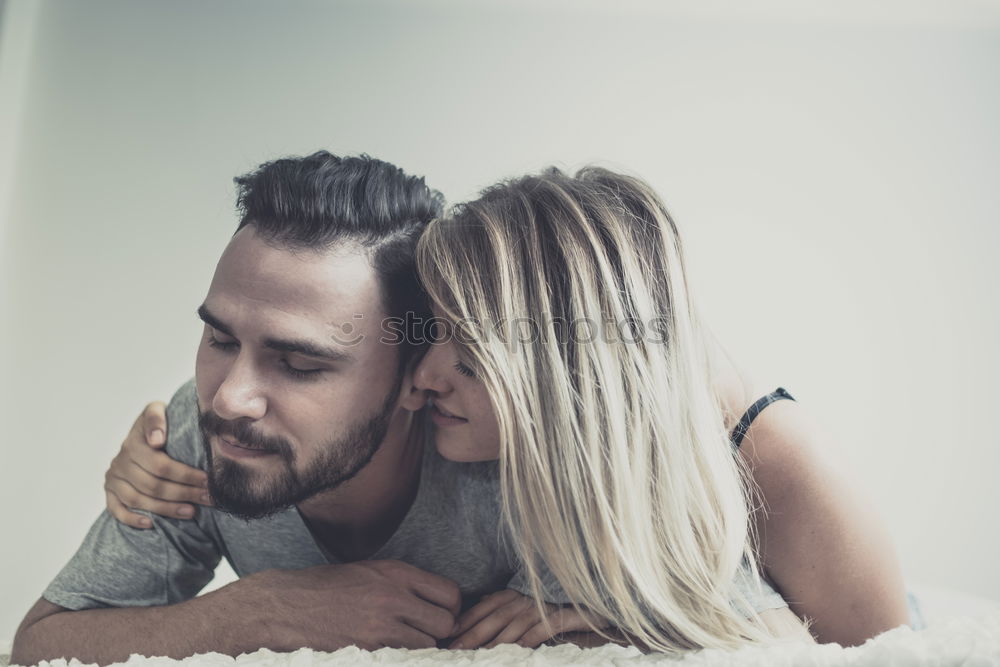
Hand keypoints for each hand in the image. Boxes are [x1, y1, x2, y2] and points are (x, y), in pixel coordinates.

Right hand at [104, 401, 210, 527]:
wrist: (143, 433)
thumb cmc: (159, 424)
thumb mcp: (157, 411)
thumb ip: (156, 418)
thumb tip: (156, 440)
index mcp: (133, 443)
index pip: (160, 465)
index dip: (186, 475)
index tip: (208, 481)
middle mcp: (120, 461)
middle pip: (152, 484)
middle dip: (184, 493)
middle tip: (208, 498)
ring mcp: (113, 478)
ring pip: (138, 499)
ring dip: (166, 509)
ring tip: (191, 512)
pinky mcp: (109, 492)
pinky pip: (116, 510)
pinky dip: (132, 519)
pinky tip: (152, 524)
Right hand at [243, 560, 461, 650]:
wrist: (284, 607)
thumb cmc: (326, 588)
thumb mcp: (368, 572)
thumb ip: (403, 584)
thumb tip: (434, 602)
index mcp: (396, 572)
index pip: (450, 593)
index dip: (450, 608)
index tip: (438, 615)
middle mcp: (393, 596)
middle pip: (446, 622)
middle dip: (440, 632)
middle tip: (424, 635)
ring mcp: (381, 626)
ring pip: (429, 646)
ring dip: (422, 650)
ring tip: (404, 645)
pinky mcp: (369, 650)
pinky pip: (405, 660)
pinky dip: (403, 659)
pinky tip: (390, 654)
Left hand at [448, 589, 608, 648]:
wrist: (594, 589)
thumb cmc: (558, 595)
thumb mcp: (528, 594)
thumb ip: (506, 599)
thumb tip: (480, 603)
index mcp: (515, 591)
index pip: (486, 605)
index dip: (467, 620)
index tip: (449, 634)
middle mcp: (526, 597)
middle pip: (495, 617)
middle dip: (473, 635)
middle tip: (454, 650)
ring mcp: (544, 605)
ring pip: (515, 625)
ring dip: (495, 642)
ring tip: (479, 657)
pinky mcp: (562, 614)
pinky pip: (541, 628)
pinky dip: (528, 639)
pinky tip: (517, 651)